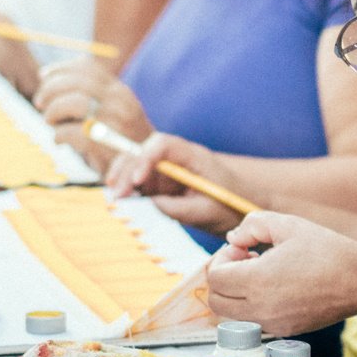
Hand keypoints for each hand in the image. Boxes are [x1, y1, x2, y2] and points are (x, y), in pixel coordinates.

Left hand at [35, 58, 150, 171]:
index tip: (43, 76)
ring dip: (53, 111)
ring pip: (74, 103)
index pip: (88, 67)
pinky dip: (58, 135)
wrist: (144, 170)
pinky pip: (72, 132)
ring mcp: (114, 123)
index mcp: (119, 91)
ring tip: (49, 121)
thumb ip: (89, 93)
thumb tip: (45, 75)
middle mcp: (120, 103)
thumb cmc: (119, 140)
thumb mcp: (113, 110)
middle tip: (40, 103)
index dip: (61, 69)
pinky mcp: (106, 146)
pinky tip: (59, 140)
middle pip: (77, 82)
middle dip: (51, 89)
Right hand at [104, 132, 243, 234]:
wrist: (241, 205)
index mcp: (192, 156)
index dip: (146, 158)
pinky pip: (136, 182)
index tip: (138, 180)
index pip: (163, 145)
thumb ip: (181, 208)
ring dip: (122, 178)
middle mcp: (174, 159)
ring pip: (134, 165)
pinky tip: (118, 200)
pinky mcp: (157, 186)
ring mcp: (163, 171)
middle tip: (118, 195)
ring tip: (115, 198)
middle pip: (142, 153)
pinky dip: (125, 189)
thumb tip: (151, 204)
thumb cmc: (230, 203)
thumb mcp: (210, 211)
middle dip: (127, 171)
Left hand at [206, 212, 356, 333]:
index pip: (214, 277)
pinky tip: (276, 287)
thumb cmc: (327, 250)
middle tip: (244, 261)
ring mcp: (273, 323)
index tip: (242, 248)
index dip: (221, 258)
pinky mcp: (285, 330)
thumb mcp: (288, 224)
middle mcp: (261, 308)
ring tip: (260, 274)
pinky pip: (254, 320)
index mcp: (258, 281)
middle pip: (216, 301)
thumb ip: (252, 225)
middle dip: (223, 278)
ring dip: (236, 294)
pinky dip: (253, 305)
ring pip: (233, 315)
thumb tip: (233, 238)